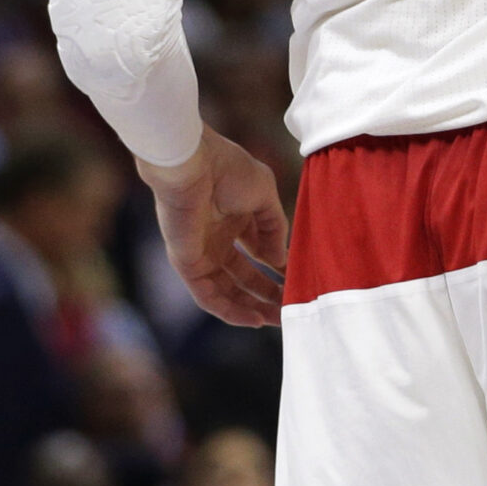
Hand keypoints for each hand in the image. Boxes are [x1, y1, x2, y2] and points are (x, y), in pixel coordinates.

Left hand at [137, 129, 289, 327]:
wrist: (192, 165)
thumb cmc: (228, 170)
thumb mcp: (264, 195)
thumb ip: (274, 228)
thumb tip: (280, 259)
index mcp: (236, 217)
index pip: (259, 251)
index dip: (278, 267)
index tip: (299, 280)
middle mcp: (218, 238)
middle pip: (244, 275)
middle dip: (268, 293)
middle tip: (290, 310)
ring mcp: (202, 253)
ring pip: (228, 290)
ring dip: (251, 307)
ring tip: (277, 321)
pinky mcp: (187, 264)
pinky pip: (208, 296)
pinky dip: (230, 311)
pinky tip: (254, 319)